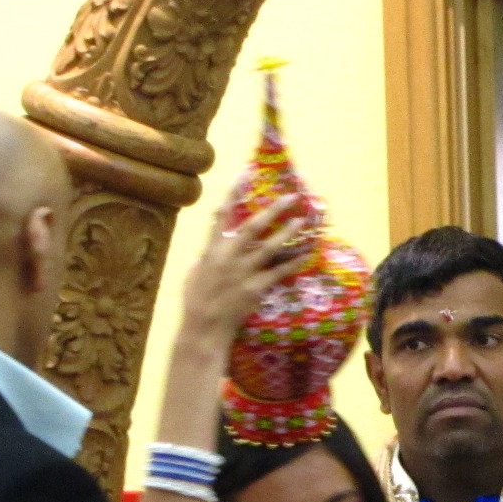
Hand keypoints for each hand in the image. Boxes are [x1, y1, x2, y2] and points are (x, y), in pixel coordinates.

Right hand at [179, 194, 307, 348]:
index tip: (245, 175)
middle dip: (273, 210)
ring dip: (288, 233)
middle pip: (253, 227)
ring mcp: (243, 272)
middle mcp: (228, 257)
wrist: (204, 326)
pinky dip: (293, 262)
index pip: (223, 215)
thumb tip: (216, 227)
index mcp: (212, 249)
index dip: (234, 194)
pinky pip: (279, 272)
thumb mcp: (196, 268)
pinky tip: (306, 253)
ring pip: (270, 247)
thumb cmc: (197, 298)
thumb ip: (209, 248)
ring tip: (303, 221)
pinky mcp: (256, 288)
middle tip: (291, 196)